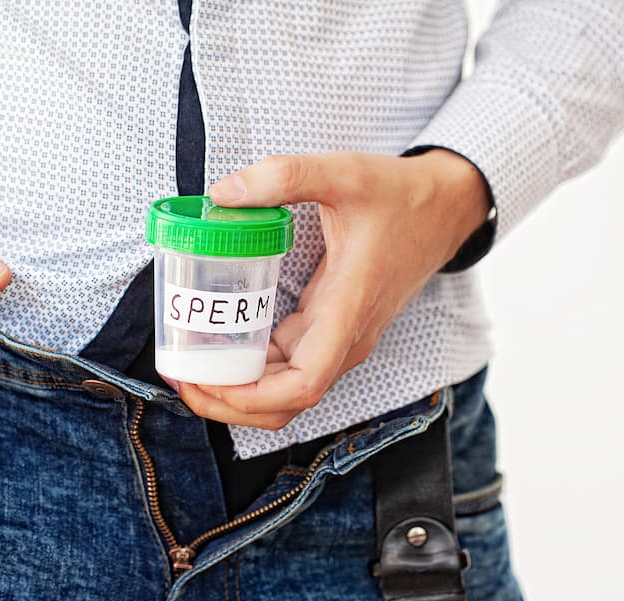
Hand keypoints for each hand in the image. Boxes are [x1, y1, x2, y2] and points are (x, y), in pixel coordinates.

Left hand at [176, 149, 489, 429]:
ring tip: (188, 366)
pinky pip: (286, 368)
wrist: (445, 209)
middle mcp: (344, 339)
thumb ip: (285, 176)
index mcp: (347, 312)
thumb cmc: (400, 197)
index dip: (252, 398)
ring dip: (236, 391)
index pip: (303, 385)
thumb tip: (222, 194)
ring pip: (284, 393)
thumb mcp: (345, 173)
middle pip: (284, 404)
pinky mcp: (331, 331)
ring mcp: (338, 340)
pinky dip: (250, 370)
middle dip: (228, 402)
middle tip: (179, 374)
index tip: (208, 382)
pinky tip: (217, 348)